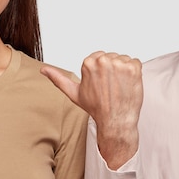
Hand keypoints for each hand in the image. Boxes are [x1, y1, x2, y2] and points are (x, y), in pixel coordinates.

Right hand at [41, 51, 142, 168]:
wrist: (115, 121)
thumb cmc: (96, 108)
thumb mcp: (74, 93)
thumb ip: (58, 79)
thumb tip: (43, 70)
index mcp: (88, 62)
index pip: (100, 57)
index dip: (103, 71)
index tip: (102, 84)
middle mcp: (103, 60)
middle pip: (112, 57)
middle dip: (114, 70)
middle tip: (111, 87)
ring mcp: (119, 64)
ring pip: (124, 60)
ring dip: (124, 72)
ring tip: (119, 87)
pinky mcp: (133, 68)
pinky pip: (136, 62)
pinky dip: (135, 73)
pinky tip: (128, 85)